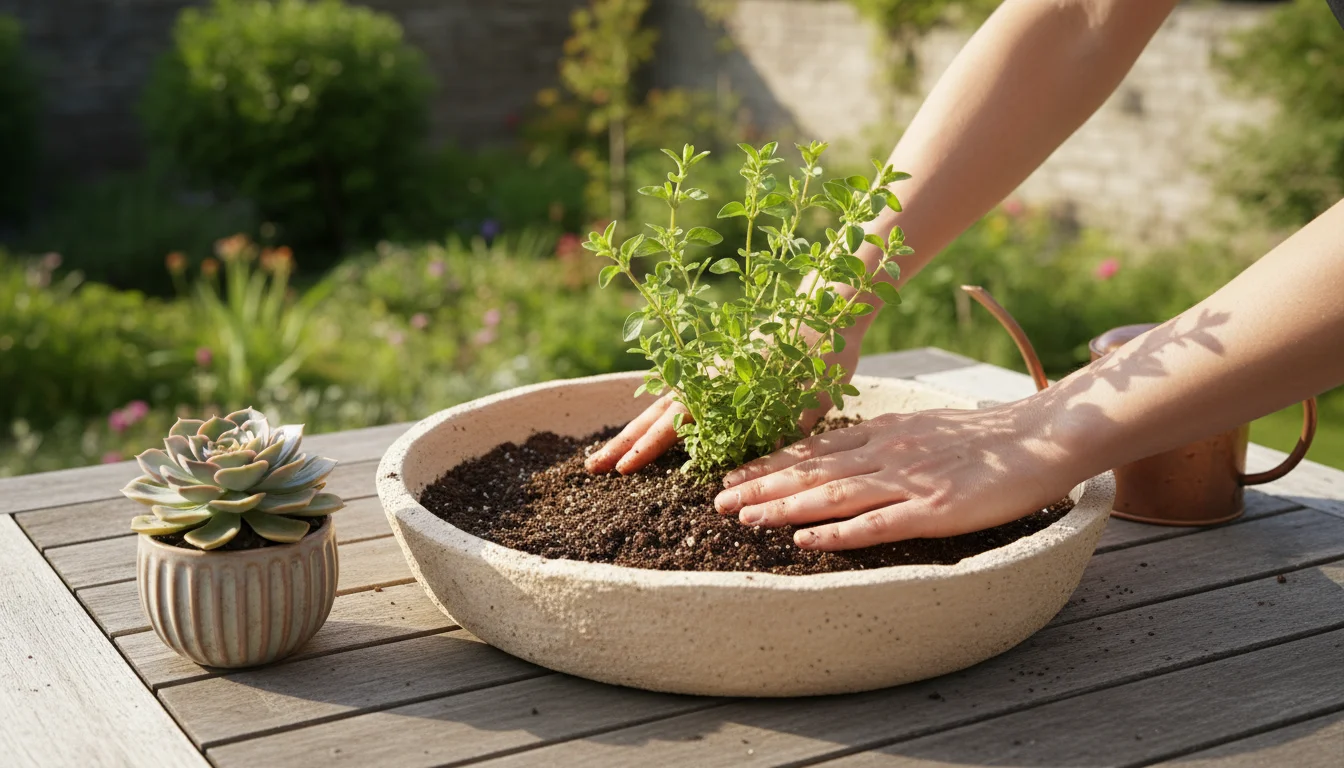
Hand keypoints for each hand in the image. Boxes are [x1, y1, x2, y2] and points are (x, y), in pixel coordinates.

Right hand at [586, 324, 864, 474]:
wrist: (825, 311)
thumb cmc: (821, 357)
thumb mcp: (808, 403)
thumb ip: (779, 435)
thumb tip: (752, 469)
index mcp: (723, 387)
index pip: (675, 423)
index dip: (648, 448)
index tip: (622, 470)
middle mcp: (707, 379)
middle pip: (654, 414)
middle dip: (623, 442)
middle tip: (591, 468)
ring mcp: (709, 373)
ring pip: (660, 405)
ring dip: (632, 431)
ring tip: (606, 455)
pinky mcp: (717, 370)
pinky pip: (676, 395)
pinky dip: (654, 414)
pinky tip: (645, 428)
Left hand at [712, 399, 1082, 550]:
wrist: (1043, 435)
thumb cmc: (986, 437)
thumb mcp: (923, 426)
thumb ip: (883, 440)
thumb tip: (844, 454)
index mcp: (884, 431)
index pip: (813, 448)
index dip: (768, 461)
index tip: (730, 474)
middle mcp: (887, 452)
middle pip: (811, 470)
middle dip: (760, 484)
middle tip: (716, 499)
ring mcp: (910, 480)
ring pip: (833, 495)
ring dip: (783, 507)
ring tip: (744, 519)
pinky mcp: (936, 510)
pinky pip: (878, 523)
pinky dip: (837, 533)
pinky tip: (805, 541)